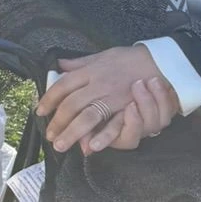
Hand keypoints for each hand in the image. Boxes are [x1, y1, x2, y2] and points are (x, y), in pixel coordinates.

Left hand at [37, 46, 176, 154]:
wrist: (161, 60)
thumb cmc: (131, 58)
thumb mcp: (103, 55)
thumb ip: (80, 62)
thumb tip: (59, 64)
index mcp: (91, 71)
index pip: (63, 85)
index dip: (49, 99)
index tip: (40, 111)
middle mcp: (99, 84)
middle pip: (71, 104)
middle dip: (58, 121)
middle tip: (49, 135)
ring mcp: (113, 96)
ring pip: (87, 116)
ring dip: (72, 132)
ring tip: (60, 145)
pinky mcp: (128, 107)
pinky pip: (113, 124)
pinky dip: (101, 136)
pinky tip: (89, 146)